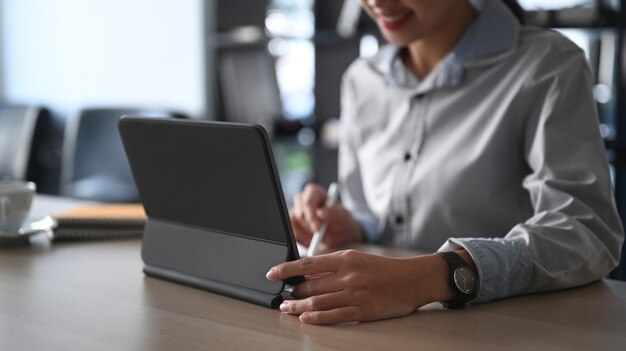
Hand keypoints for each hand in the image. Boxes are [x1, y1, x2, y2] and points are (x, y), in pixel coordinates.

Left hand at [266, 249, 455, 324]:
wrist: (413, 279)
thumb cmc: (384, 269)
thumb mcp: (358, 259)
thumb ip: (334, 265)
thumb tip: (307, 271)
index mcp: (346, 258)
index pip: (308, 263)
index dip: (287, 269)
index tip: (272, 273)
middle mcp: (349, 275)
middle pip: (311, 284)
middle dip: (293, 292)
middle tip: (282, 297)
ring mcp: (356, 294)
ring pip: (319, 301)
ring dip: (299, 307)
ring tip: (287, 309)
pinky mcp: (364, 311)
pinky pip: (335, 315)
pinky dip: (317, 317)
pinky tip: (306, 318)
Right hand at [290, 183, 363, 247]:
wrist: (340, 235)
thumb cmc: (342, 222)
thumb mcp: (344, 218)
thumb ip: (334, 213)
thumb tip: (321, 213)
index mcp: (316, 193)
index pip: (308, 199)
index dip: (311, 212)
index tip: (317, 227)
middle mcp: (303, 200)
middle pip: (298, 210)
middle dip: (307, 225)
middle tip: (315, 236)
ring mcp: (297, 212)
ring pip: (293, 221)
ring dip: (303, 232)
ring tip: (315, 239)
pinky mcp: (293, 224)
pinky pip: (291, 231)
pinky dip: (299, 238)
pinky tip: (308, 241)